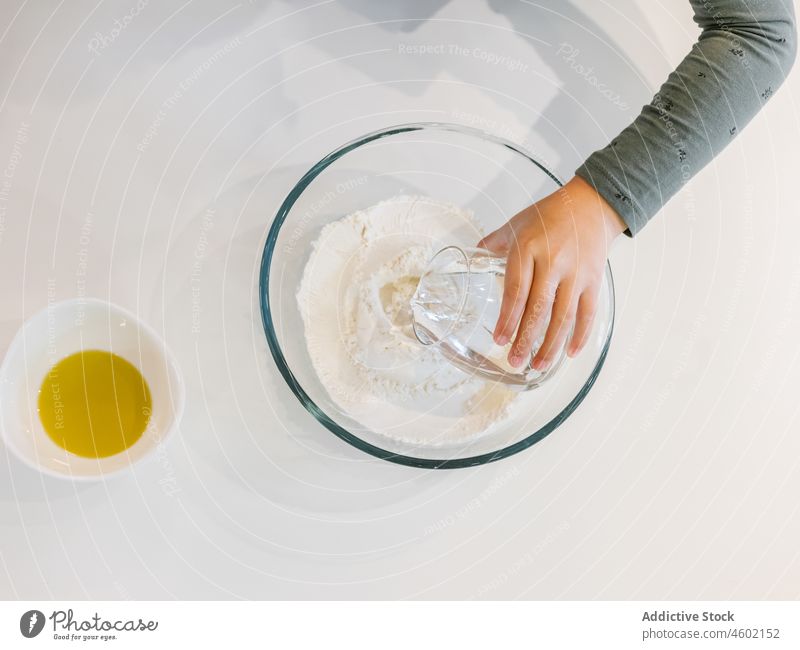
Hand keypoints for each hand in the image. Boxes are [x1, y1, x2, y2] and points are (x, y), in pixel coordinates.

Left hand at [477, 175, 626, 369]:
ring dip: (550, 345)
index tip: (499, 340)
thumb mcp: (517, 224)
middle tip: (514, 361)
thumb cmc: (549, 215)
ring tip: (538, 366)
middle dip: (526, 339)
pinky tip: (569, 353)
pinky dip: (580, 335)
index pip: (516, 290)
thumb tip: (472, 253)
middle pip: (539, 308)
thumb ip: (494, 243)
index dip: (508, 318)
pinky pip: (588, 313)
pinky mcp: (594, 280)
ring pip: (564, 316)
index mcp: (529, 248)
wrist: (591, 204)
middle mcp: (554, 262)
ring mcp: (576, 273)